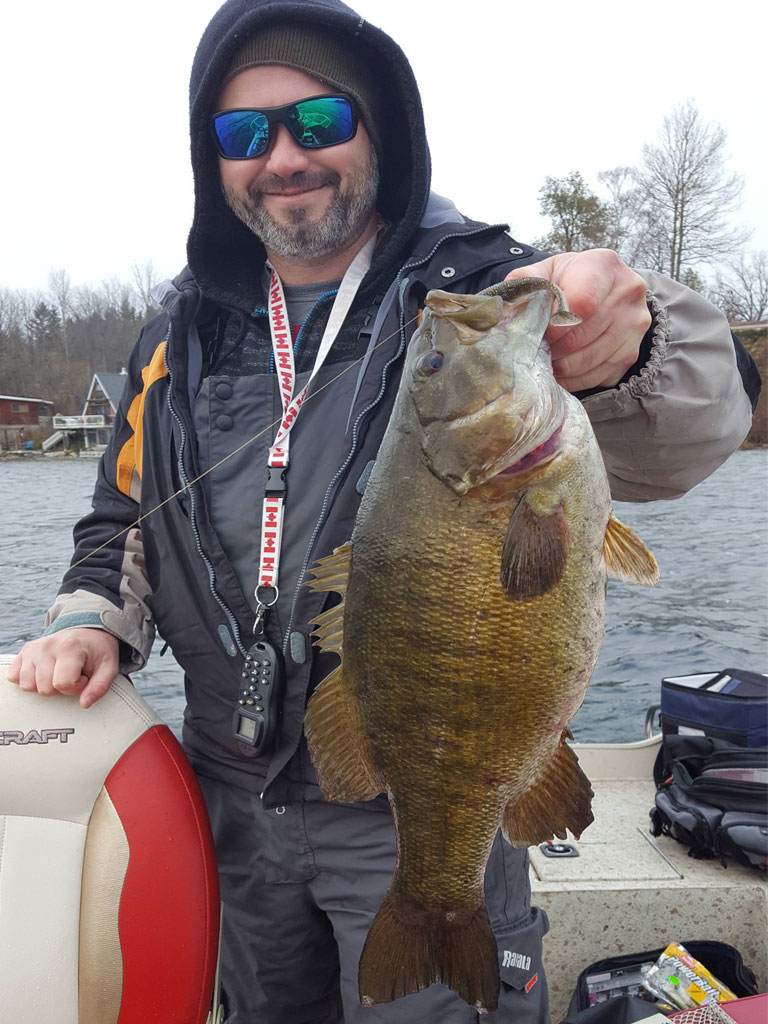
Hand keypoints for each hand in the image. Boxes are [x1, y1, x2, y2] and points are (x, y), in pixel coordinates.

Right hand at [7, 628, 119, 708]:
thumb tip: (85, 704)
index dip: (76, 687)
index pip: (63, 684)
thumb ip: (100, 687)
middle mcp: (47, 646)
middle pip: (44, 688)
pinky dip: (29, 679)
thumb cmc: (98, 651)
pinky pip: (16, 677)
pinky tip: (45, 672)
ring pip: (28, 685)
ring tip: (60, 672)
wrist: (89, 632)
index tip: (84, 678)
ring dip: (45, 684)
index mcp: (69, 648)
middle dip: (61, 688)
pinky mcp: (25, 651)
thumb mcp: (109, 667)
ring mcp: (34, 648)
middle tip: (73, 674)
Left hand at [505, 249, 650, 390]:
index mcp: (604, 266)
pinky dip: (572, 379)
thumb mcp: (548, 272)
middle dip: (553, 347)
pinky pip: (596, 376)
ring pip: (588, 360)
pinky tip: (558, 371)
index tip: (538, 332)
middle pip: (583, 335)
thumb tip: (508, 298)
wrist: (603, 293)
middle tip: (534, 351)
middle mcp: (628, 293)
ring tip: (543, 361)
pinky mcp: (630, 353)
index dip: (554, 324)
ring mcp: (634, 326)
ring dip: (560, 366)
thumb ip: (528, 281)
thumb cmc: (569, 282)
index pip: (581, 303)